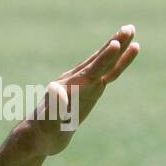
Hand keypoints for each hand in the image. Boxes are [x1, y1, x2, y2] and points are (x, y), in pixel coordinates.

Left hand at [16, 24, 139, 157]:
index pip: (90, 72)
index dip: (103, 59)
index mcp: (69, 89)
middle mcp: (75, 81)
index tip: (115, 44)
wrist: (36, 137)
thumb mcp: (47, 124)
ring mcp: (81, 84)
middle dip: (114, 46)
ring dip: (116, 48)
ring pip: (102, 63)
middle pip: (98, 61)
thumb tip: (55, 90)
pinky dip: (114, 63)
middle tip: (129, 28)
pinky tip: (122, 53)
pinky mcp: (86, 90)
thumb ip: (53, 108)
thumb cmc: (42, 134)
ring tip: (130, 30)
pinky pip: (103, 73)